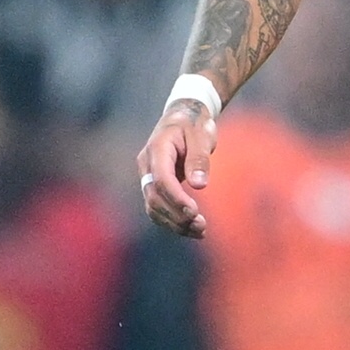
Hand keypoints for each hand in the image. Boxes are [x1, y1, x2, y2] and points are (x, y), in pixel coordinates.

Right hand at [137, 102, 216, 237]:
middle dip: (176, 216)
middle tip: (202, 226)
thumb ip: (199, 158)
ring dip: (174, 223)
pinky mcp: (154, 186)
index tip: (194, 212)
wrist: (183, 117)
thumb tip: (199, 185)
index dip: (176, 198)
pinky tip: (192, 229)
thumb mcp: (201, 135)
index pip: (161, 180)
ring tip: (201, 231)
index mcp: (157, 148)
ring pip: (153, 207)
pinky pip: (158, 208)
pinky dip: (173, 221)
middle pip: (154, 198)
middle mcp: (147, 165)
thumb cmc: (194, 124)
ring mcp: (147, 177)